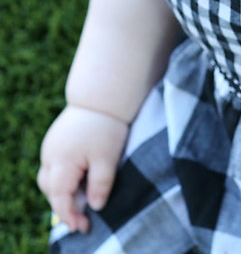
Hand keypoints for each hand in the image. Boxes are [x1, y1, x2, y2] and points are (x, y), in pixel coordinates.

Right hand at [38, 105, 128, 233]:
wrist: (101, 96)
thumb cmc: (106, 127)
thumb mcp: (107, 158)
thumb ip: (100, 184)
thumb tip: (96, 206)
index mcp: (61, 162)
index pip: (60, 198)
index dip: (70, 216)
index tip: (83, 227)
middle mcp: (50, 156)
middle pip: (51, 190)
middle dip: (64, 205)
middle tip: (83, 217)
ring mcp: (50, 146)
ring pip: (50, 179)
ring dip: (62, 191)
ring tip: (81, 199)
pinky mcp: (55, 140)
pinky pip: (54, 166)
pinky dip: (63, 177)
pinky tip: (79, 178)